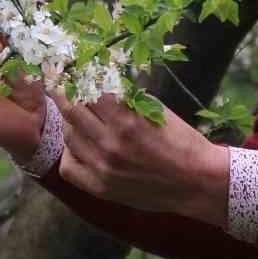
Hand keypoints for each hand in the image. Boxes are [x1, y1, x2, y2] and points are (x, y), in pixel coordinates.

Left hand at [57, 94, 229, 226]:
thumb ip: (126, 97)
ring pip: (69, 136)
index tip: (69, 70)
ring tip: (81, 117)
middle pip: (72, 110)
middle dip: (63, 93)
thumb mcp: (156, 110)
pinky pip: (69, 167)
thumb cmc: (181, 141)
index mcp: (126, 120)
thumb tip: (99, 79)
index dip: (77, 77)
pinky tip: (81, 147)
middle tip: (59, 84)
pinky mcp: (101, 188)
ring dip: (71, 123)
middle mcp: (110, 143)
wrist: (197, 182)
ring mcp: (103, 168)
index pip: (87, 90)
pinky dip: (71, 154)